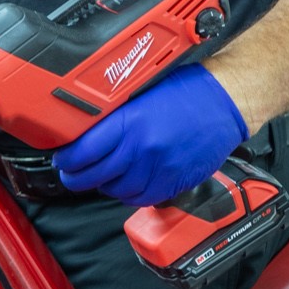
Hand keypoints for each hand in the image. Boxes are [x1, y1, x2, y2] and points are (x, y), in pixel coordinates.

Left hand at [53, 65, 247, 207]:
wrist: (225, 101)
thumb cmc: (185, 90)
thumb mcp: (140, 92)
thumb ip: (113, 114)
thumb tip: (82, 129)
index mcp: (129, 122)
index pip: (83, 152)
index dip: (67, 160)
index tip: (62, 159)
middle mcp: (142, 148)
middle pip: (95, 175)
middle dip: (77, 178)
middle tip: (71, 174)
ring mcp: (159, 168)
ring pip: (117, 190)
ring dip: (103, 186)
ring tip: (100, 177)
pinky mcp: (175, 181)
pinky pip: (142, 198)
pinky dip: (128, 195)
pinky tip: (126, 184)